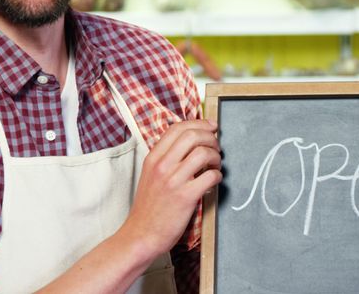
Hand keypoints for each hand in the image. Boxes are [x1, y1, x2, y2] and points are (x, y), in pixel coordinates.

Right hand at [121, 119, 221, 259]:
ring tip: (216, 165)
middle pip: (192, 135)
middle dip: (211, 137)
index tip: (211, 126)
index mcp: (153, 158)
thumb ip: (166, 158)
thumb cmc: (149, 207)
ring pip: (203, 153)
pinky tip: (214, 181)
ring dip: (216, 156)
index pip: (177, 128)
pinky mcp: (185, 197)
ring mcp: (173, 181)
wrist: (141, 235)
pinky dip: (217, 176)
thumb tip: (191, 143)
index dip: (199, 123)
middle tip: (216, 147)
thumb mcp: (150, 175)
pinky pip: (210, 176)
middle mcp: (162, 166)